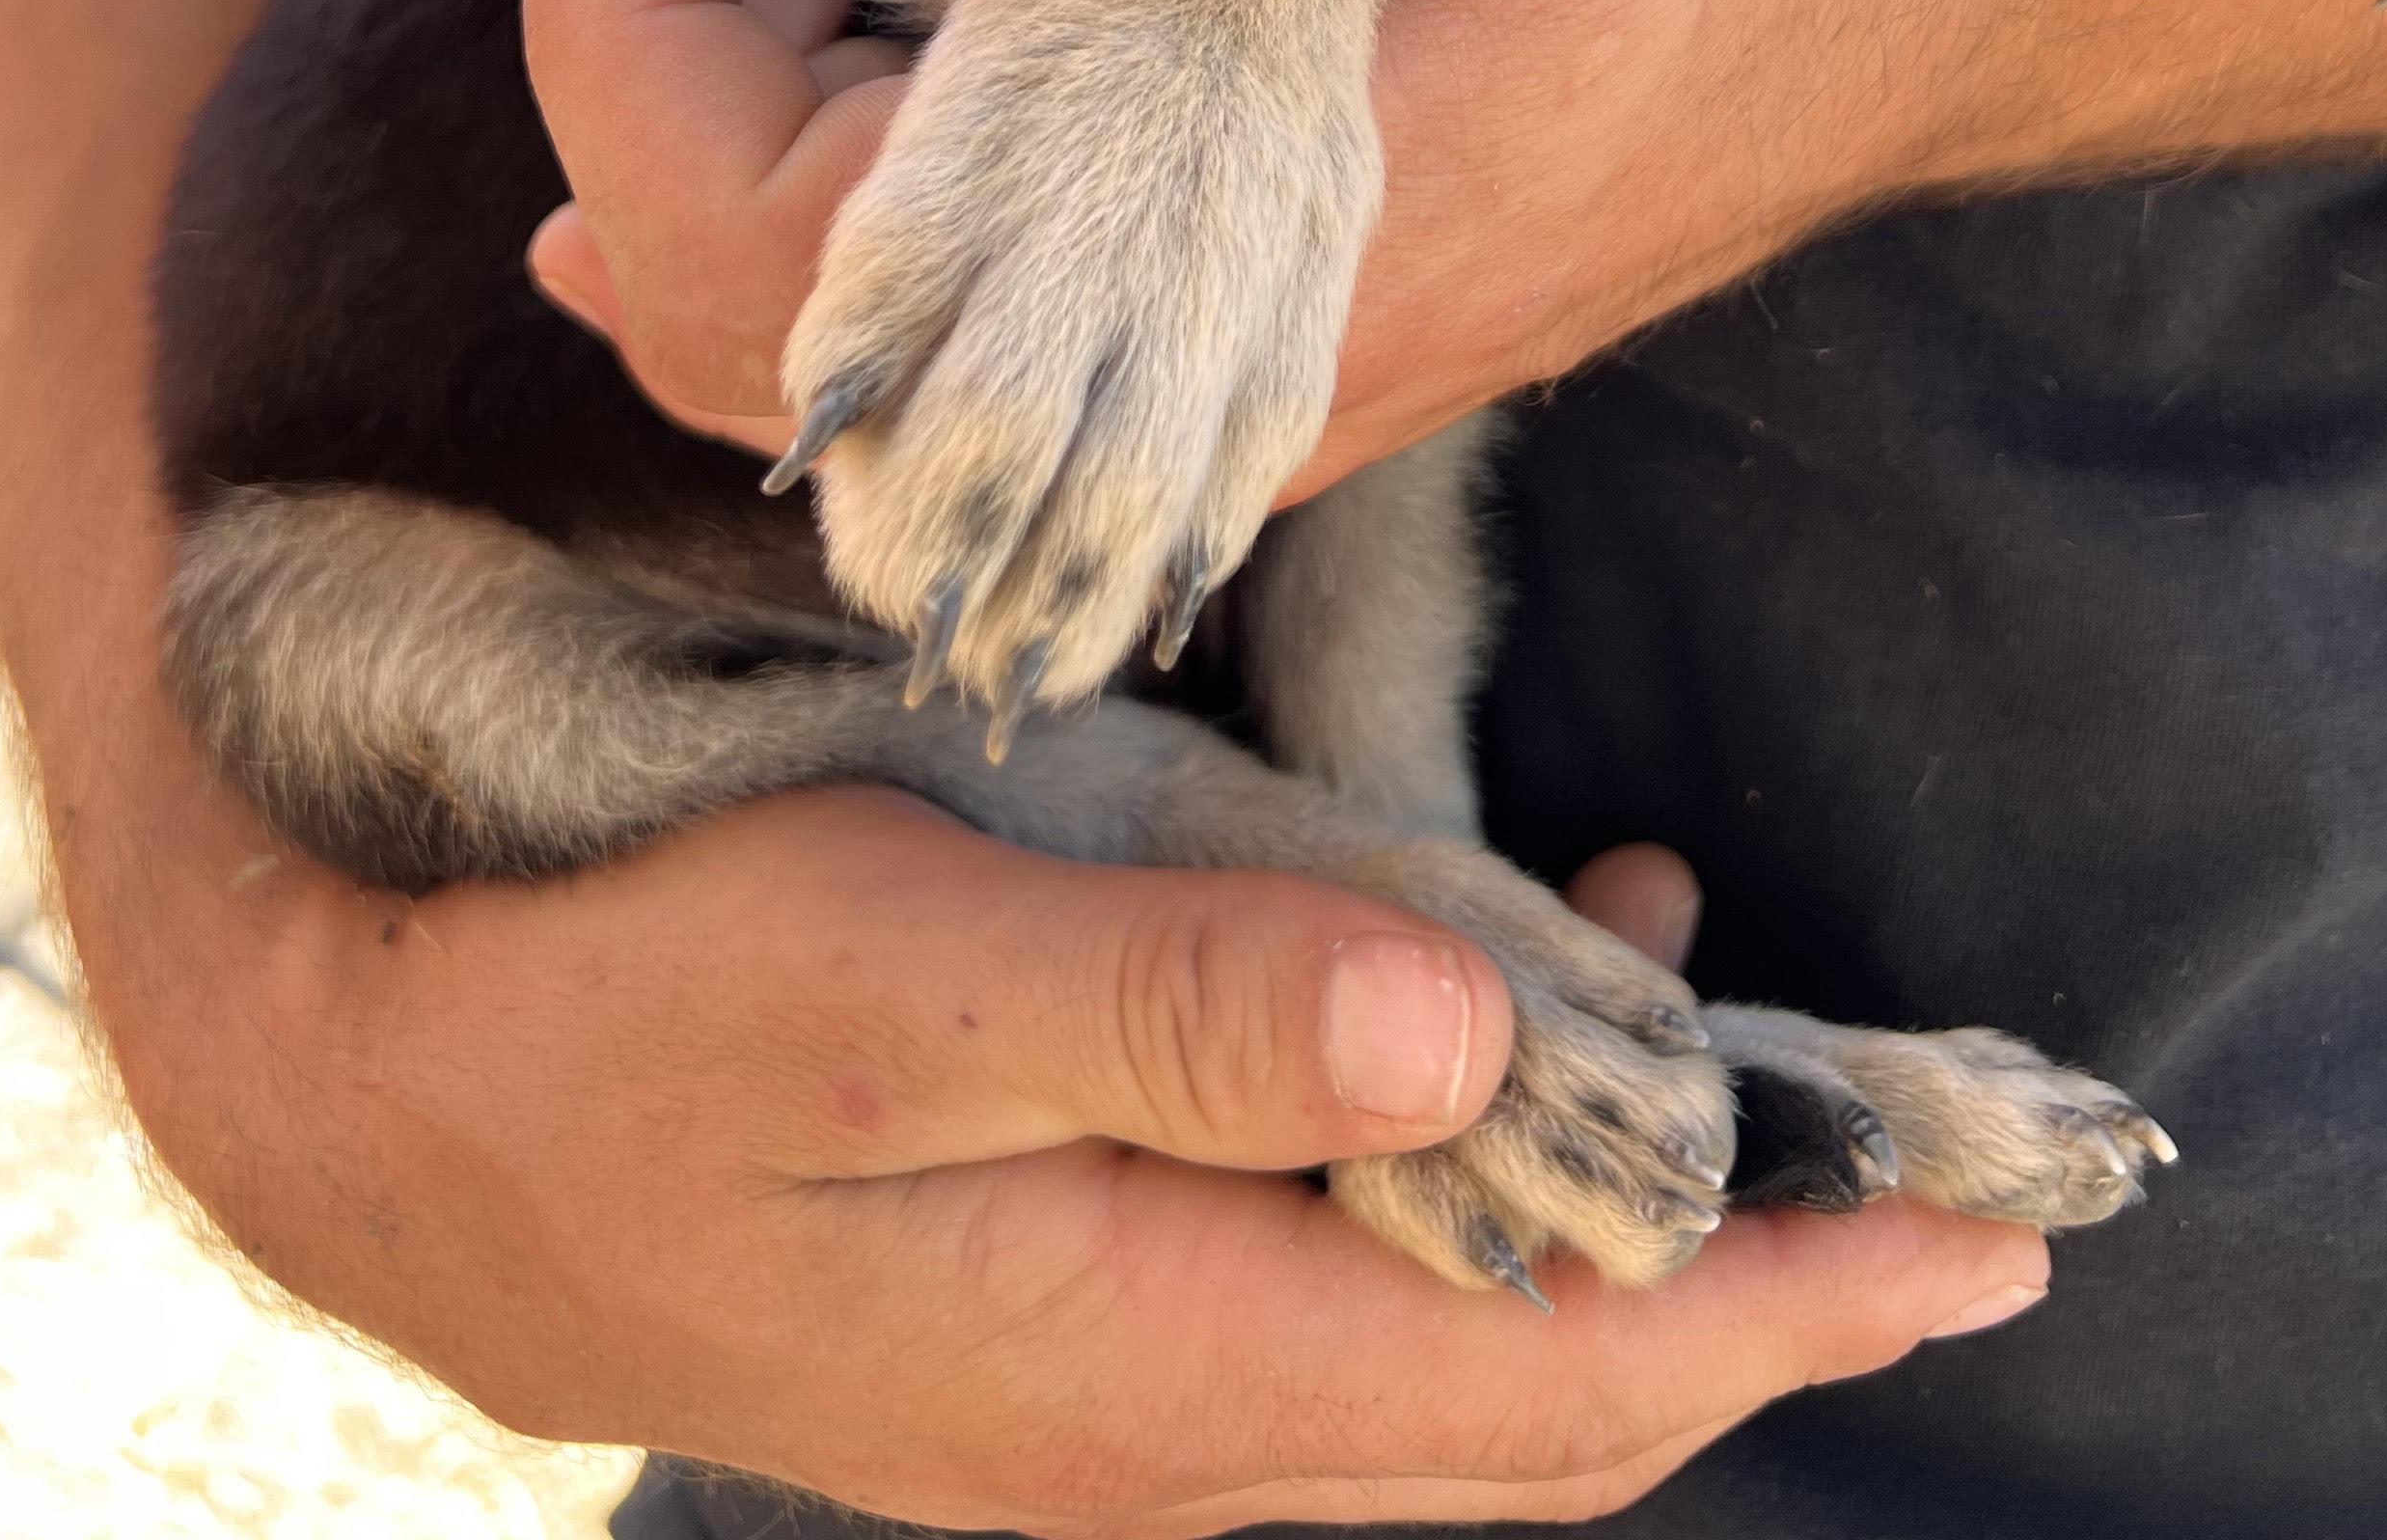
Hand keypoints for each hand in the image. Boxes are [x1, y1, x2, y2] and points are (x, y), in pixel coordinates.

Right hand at [94, 718, 2043, 1529]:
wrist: (404, 1112)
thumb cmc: (627, 1012)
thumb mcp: (884, 971)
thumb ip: (1176, 1003)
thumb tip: (1471, 1041)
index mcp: (1141, 1354)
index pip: (1552, 1377)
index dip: (1785, 1300)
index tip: (1983, 1235)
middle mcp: (1157, 1416)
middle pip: (1540, 1397)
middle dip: (1761, 1289)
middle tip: (1953, 1180)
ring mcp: (1107, 1378)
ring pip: (1450, 1348)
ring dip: (1623, 1230)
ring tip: (1762, 1078)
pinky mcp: (1061, 1304)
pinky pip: (1335, 1286)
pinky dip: (1463, 1180)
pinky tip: (1485, 1027)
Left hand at [524, 0, 2071, 481]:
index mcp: (1224, 255)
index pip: (768, 259)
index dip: (632, 29)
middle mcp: (1194, 374)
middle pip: (758, 299)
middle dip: (682, 0)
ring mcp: (1221, 360)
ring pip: (841, 310)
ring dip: (753, 43)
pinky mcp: (1254, 296)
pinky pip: (953, 289)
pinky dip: (831, 125)